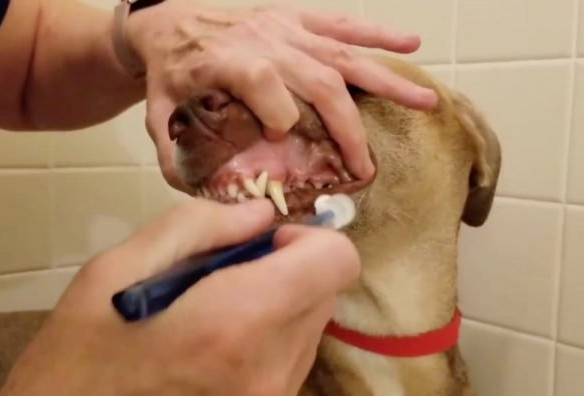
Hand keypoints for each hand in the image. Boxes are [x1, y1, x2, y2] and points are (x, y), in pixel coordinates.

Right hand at [0, 199, 359, 395]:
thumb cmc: (73, 364)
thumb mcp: (113, 271)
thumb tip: (259, 214)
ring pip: (310, 332)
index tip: (261, 244)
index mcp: (234, 322)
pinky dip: (268, 349)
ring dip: (277, 311)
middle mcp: (269, 372)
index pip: (335, 260)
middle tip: (227, 277)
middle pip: (325, 294)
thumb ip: (196, 227)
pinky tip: (214, 357)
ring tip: (212, 320)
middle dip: (288, 271)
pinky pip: (292, 371)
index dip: (306, 238)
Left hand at [124, 0, 438, 191]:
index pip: (263, 82)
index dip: (278, 113)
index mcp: (228, 60)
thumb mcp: (159, 109)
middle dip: (347, 126)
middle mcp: (265, 40)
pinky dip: (378, 34)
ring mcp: (286, 28)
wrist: (167, 17)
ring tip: (424, 101)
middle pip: (318, 79)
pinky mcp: (296, 18)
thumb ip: (172, 149)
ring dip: (385, 80)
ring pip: (343, 55)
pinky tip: (410, 46)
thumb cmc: (169, 66)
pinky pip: (342, 24)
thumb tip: (189, 190)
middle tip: (365, 165)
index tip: (281, 138)